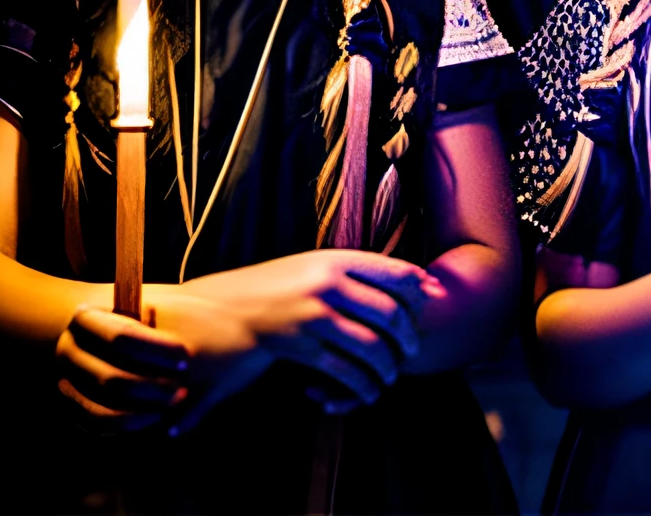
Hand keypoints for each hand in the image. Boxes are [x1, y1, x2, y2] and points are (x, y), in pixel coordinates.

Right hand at [54, 307, 189, 431]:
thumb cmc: (137, 320)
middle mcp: (67, 349)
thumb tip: (182, 351)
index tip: (186, 355)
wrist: (106, 339)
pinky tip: (157, 413)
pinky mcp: (71, 405)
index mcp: (84, 318)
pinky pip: (99, 422)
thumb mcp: (145, 311)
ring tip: (177, 398)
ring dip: (146, 404)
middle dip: (153, 385)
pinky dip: (131, 421)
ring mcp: (65, 379)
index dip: (157, 348)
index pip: (121, 337)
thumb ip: (157, 323)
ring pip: (106, 400)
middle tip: (183, 386)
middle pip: (112, 377)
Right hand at [168, 250, 443, 425]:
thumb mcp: (313, 268)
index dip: (421, 291)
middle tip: (411, 351)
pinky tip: (368, 391)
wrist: (217, 310)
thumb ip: (361, 273)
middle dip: (408, 337)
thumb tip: (424, 280)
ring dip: (388, 366)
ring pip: (373, 345)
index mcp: (333, 259)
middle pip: (391, 312)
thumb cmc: (273, 289)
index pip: (396, 272)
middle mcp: (327, 282)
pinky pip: (346, 369)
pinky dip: (363, 385)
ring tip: (389, 375)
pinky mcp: (299, 346)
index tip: (433, 305)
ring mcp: (313, 314)